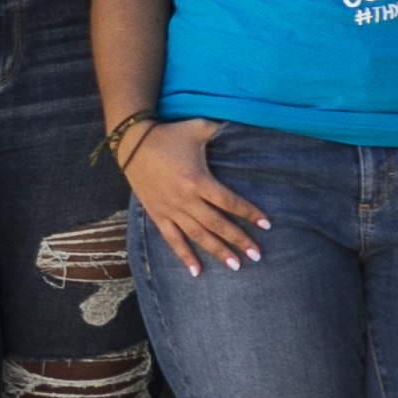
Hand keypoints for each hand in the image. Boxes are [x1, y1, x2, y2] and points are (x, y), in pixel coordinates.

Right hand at [122, 117, 260, 273]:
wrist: (131, 143)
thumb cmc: (169, 134)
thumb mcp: (198, 127)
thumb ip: (220, 130)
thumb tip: (241, 126)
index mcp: (198, 180)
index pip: (229, 202)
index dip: (249, 213)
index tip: (266, 225)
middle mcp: (186, 199)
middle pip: (217, 224)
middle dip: (239, 240)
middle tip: (257, 255)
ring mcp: (170, 209)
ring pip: (197, 236)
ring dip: (217, 251)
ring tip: (235, 266)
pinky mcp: (157, 214)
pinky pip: (172, 239)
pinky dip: (184, 256)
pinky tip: (196, 271)